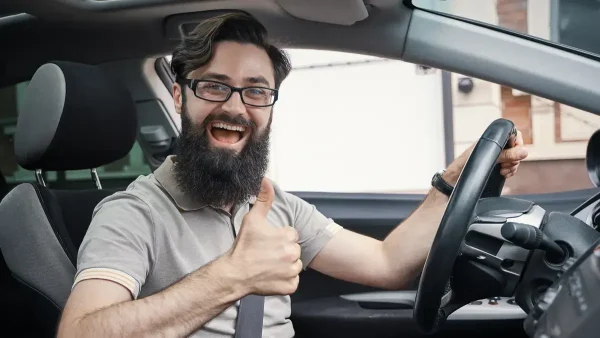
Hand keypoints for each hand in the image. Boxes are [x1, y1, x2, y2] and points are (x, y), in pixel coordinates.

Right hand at [227, 178, 301, 295]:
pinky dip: (285, 280)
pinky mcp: (290, 286)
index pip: (291, 235)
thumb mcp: (253, 219)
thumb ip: (263, 200)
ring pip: (295, 265)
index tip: (267, 242)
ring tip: (269, 264)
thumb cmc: (243, 247)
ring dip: (285, 265)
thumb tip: (266, 181)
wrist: (235, 273)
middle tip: (266, 254)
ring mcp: (292, 271)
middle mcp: (292, 254)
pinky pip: (293, 281)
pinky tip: (272, 276)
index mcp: (287, 237)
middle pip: (294, 250)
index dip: (279, 238)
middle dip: (283, 251)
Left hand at [444, 129, 528, 183]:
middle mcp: (495, 146)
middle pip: (516, 148)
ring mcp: (496, 155)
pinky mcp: (495, 165)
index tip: (515, 155)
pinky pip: (509, 166)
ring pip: (514, 158)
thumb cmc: (465, 165)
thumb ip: (506, 154)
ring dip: (512, 166)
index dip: (518, 145)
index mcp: (492, 139)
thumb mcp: (489, 159)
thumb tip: (524, 151)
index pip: (514, 135)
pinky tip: (503, 174)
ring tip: (503, 171)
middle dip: (515, 159)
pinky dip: (509, 171)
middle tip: (506, 166)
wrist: (454, 179)